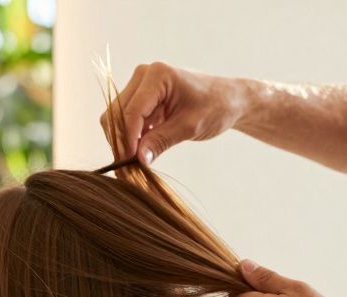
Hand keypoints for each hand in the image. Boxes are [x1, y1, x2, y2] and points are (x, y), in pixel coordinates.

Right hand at [101, 62, 247, 163]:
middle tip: (128, 170)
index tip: (130, 164)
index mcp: (157, 76)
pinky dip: (130, 138)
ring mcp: (140, 85)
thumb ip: (162, 141)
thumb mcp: (190, 127)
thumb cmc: (216, 107)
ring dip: (123, 141)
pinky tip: (140, 154)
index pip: (131, 111)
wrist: (229, 99)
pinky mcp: (142, 98)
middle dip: (121, 142)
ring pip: (117, 118)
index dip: (127, 140)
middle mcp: (143, 76)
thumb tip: (138, 160)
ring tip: (134, 165)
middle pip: (116, 113)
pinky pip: (127, 120)